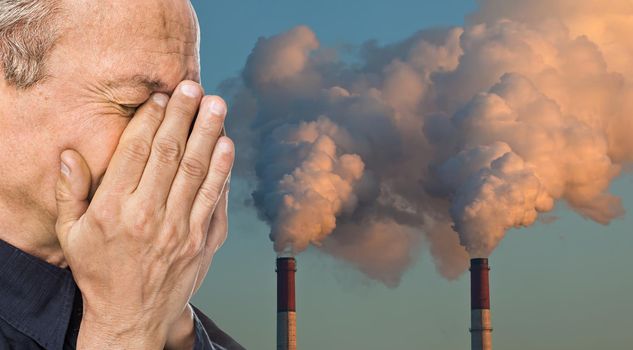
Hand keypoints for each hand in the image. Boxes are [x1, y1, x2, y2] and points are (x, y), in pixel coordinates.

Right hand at [54, 81, 233, 348]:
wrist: (132, 317)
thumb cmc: (100, 272)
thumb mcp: (72, 236)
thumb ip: (71, 193)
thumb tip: (70, 153)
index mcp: (114, 210)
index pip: (136, 152)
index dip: (150, 119)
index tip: (159, 97)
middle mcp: (150, 216)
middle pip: (170, 154)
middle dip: (183, 116)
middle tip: (193, 87)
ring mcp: (181, 230)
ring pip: (198, 172)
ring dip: (210, 135)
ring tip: (217, 106)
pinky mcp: (204, 242)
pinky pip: (216, 199)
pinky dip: (223, 172)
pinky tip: (227, 147)